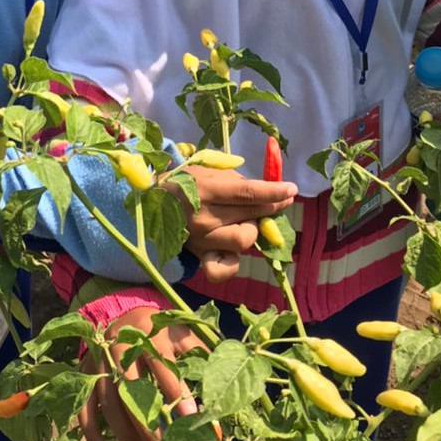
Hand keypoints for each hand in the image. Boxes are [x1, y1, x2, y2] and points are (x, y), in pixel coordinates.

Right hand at [79, 306, 203, 440]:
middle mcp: (117, 343)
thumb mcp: (180, 333)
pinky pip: (84, 407)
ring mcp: (98, 360)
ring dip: (124, 431)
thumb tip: (219, 381)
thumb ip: (198, 352)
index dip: (176, 390)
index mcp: (146, 331)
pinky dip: (92, 432)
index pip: (161, 364)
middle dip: (146, 419)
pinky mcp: (84, 374)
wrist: (124, 315)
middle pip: (129, 385)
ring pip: (108, 400)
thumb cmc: (159, 331)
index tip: (191, 417)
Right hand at [164, 166, 297, 283]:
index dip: (274, 191)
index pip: (248, 193)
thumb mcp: (206, 171)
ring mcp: (202, 240)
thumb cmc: (183, 182)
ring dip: (252, 228)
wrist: (149, 202)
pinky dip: (233, 263)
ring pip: (244, 241)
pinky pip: (223, 269)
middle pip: (251, 215)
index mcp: (206, 189)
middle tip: (277, 199)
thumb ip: (234, 180)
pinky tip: (234, 250)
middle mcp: (205, 217)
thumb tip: (264, 191)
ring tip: (245, 220)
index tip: (292, 189)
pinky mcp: (199, 256)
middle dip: (271, 206)